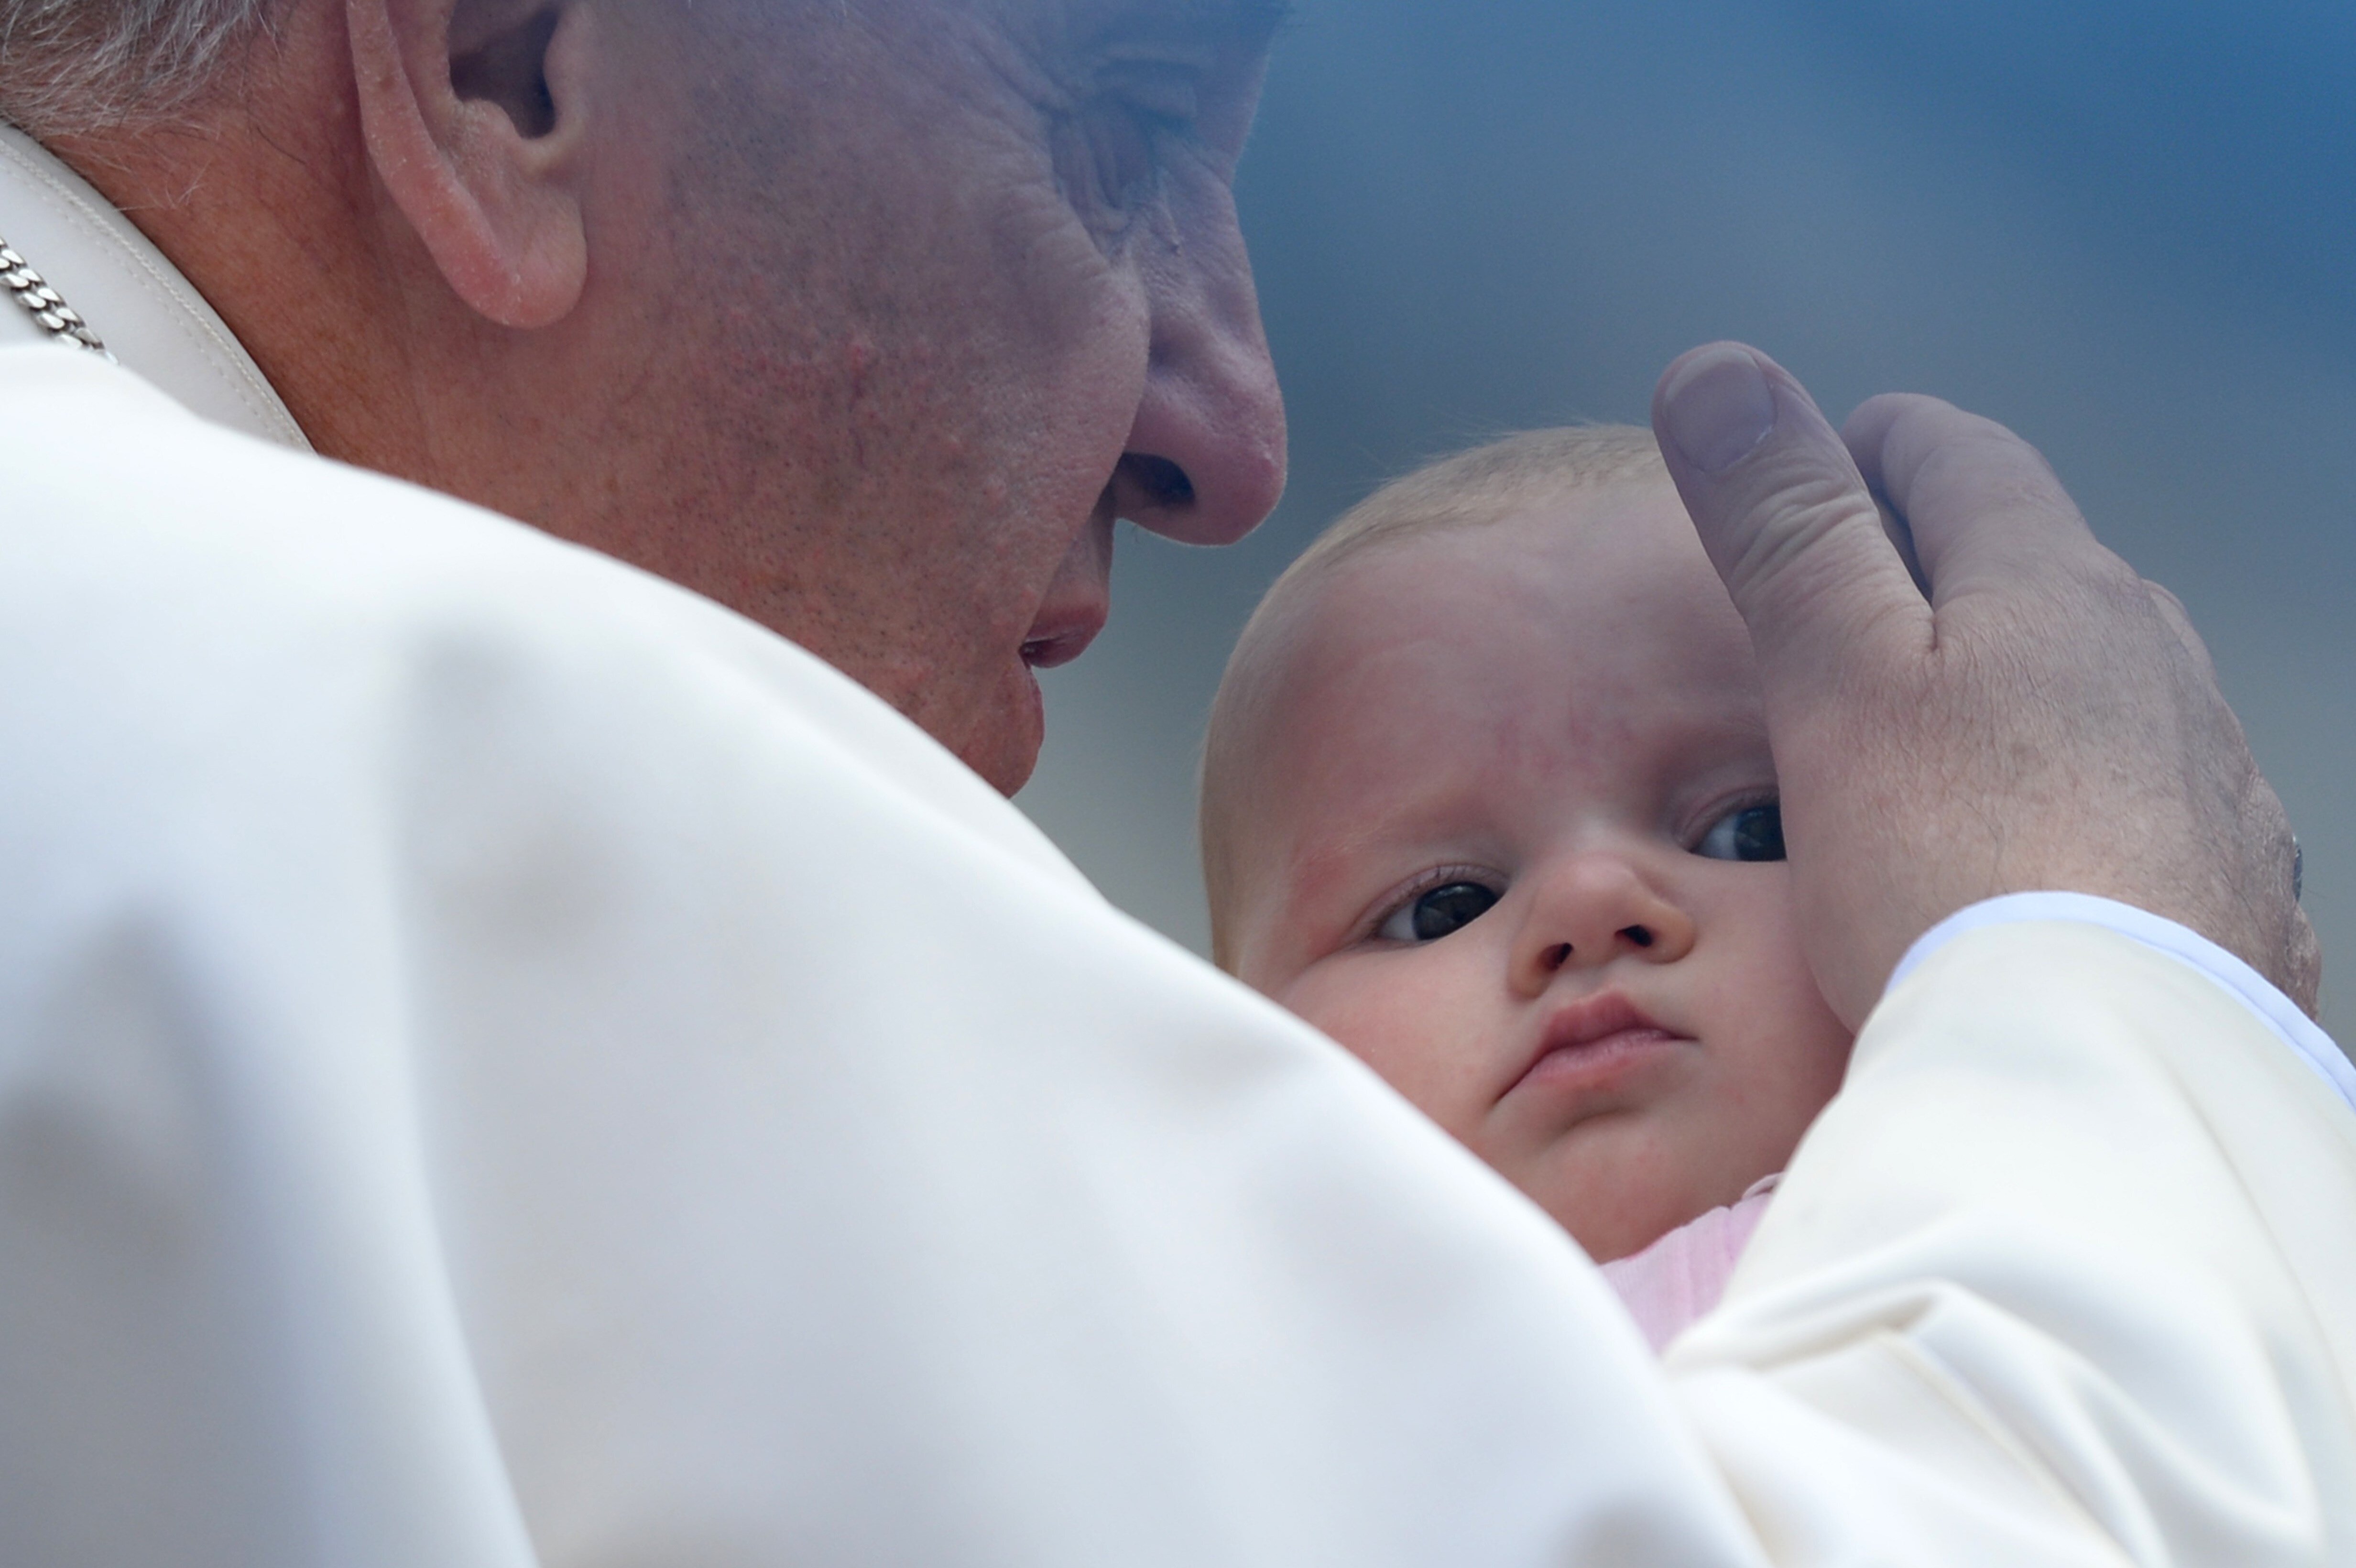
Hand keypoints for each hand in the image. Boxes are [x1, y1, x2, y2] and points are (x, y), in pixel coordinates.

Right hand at [1651, 343, 2317, 1028]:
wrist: (2108, 1073)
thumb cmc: (1952, 867)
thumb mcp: (1834, 675)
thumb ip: (1781, 524)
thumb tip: (1717, 372)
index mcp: (2055, 586)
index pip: (1961, 457)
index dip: (1878, 442)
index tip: (1830, 452)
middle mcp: (2156, 660)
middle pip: (2041, 566)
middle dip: (1947, 564)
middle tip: (1858, 600)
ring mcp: (2212, 776)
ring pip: (2104, 685)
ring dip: (2023, 682)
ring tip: (1942, 738)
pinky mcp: (2233, 889)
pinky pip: (2148, 799)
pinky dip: (2082, 793)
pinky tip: (2040, 855)